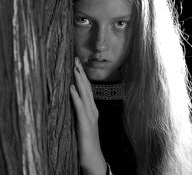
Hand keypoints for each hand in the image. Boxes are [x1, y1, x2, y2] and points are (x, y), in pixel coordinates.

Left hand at [70, 57, 106, 174]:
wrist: (94, 158)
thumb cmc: (87, 140)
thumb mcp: (83, 121)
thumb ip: (79, 109)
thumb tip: (72, 97)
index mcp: (91, 108)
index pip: (86, 88)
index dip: (82, 75)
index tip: (76, 63)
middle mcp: (92, 109)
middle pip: (86, 87)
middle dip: (81, 72)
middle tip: (75, 59)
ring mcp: (90, 116)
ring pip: (84, 94)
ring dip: (79, 80)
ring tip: (74, 68)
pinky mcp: (85, 124)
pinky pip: (79, 108)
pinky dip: (76, 96)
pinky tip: (71, 88)